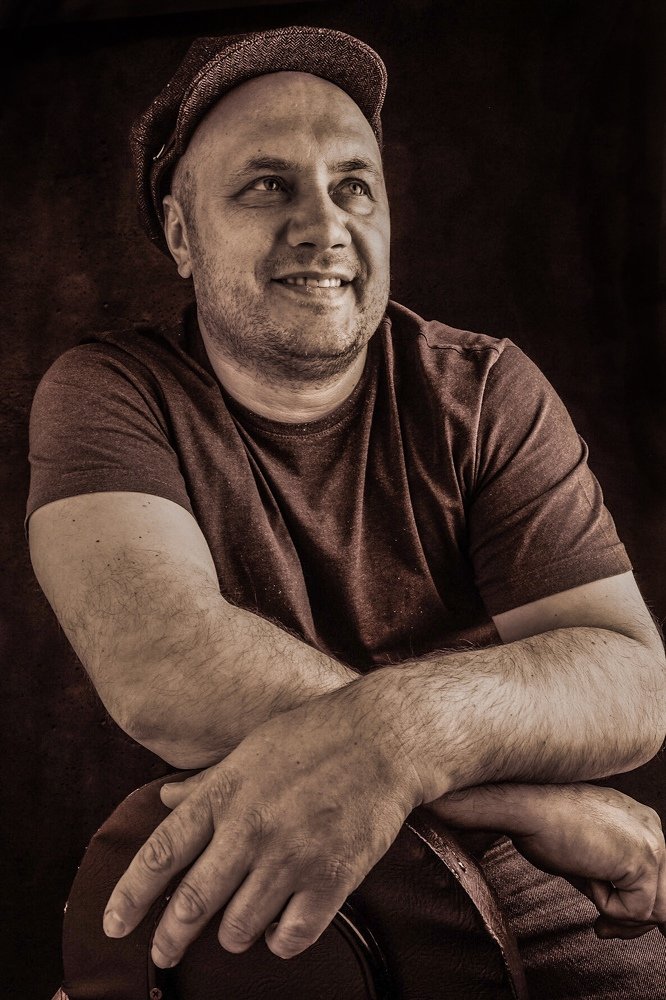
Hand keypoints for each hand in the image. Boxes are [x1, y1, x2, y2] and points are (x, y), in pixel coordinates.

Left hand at [103, 686, 421, 967]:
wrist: (383, 738)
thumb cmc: (313, 736)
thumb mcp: (250, 750)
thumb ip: (206, 783)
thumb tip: (164, 799)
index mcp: (225, 794)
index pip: (162, 853)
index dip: (131, 895)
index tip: (113, 925)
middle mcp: (251, 829)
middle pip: (193, 902)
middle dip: (169, 939)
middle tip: (162, 955)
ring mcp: (291, 857)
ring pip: (239, 929)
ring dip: (232, 935)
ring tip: (238, 926)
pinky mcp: (331, 879)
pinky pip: (291, 937)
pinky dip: (280, 940)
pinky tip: (281, 927)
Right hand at [431, 783, 665, 939]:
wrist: (526, 807)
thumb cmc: (541, 825)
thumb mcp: (584, 852)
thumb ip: (607, 873)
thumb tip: (616, 915)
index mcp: (638, 818)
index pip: (655, 874)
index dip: (634, 903)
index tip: (609, 922)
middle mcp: (650, 826)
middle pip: (662, 894)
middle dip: (632, 918)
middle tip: (603, 929)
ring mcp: (651, 842)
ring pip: (655, 907)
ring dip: (620, 916)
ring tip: (596, 917)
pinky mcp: (642, 860)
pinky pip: (635, 910)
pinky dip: (608, 908)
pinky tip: (586, 883)